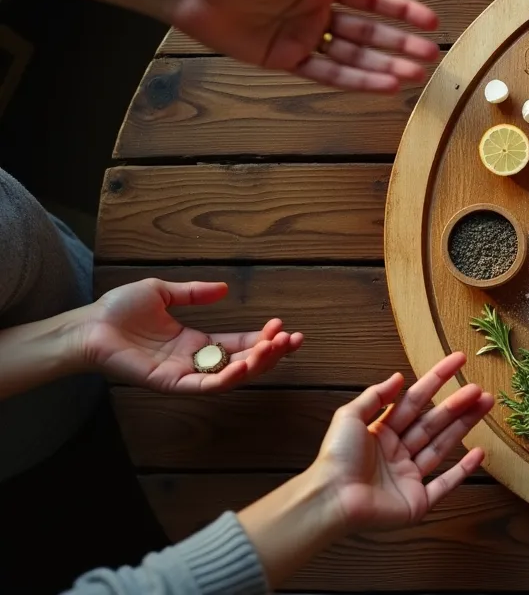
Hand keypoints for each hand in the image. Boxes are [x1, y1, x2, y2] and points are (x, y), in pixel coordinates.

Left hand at [83, 279, 302, 392]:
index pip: (238, 343)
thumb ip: (194, 294)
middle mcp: (195, 362)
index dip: (262, 338)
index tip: (283, 327)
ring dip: (258, 364)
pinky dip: (229, 378)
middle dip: (272, 352)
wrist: (89, 325)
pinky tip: (246, 364)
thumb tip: (224, 288)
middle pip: (243, 362)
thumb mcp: (162, 293)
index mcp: (196, 342)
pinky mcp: (171, 383)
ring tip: (276, 347)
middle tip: (293, 338)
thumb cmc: (118, 311)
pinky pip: (206, 386)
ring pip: (231, 376)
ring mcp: (185, 375)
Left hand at [172, 0, 439, 91]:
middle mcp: (316, 13)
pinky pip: (327, 73)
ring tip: (413, 76)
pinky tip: (381, 84)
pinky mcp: (286, 60)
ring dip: (384, 66)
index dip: (400, 11)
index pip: (370, 0)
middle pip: (369, 33)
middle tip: (429, 56)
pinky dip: (355, 80)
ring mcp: (303, 38)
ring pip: (353, 57)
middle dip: (400, 44)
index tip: (429, 21)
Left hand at [310, 353, 492, 530]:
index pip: (415, 400)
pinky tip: (480, 453)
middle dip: (457, 405)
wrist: (333, 499)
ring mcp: (409, 478)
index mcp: (382, 433)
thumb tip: (399, 377)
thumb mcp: (350, 417)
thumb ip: (375, 396)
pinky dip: (463, 471)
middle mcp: (398, 454)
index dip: (436, 380)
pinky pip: (444, 484)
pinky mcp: (418, 502)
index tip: (457, 361)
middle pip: (433, 423)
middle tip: (479, 389)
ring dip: (464, 426)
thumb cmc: (337, 458)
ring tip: (485, 406)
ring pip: (442, 447)